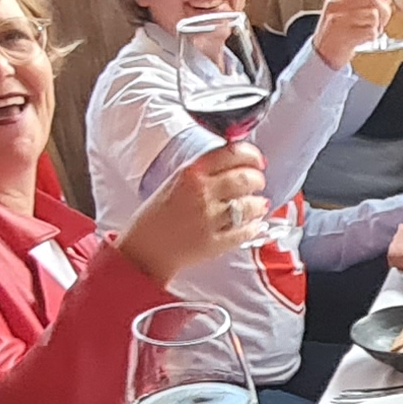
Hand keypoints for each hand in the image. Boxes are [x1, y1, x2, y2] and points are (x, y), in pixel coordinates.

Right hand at [114, 141, 266, 285]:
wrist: (144, 249)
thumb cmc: (156, 215)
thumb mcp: (175, 181)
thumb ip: (204, 170)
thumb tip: (235, 162)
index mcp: (190, 172)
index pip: (232, 153)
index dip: (251, 155)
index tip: (257, 161)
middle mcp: (201, 192)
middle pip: (246, 178)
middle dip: (258, 179)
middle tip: (257, 182)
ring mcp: (209, 218)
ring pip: (250, 205)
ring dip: (258, 204)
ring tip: (257, 205)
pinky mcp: (215, 242)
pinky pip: (245, 231)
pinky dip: (254, 226)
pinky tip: (253, 224)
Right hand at [312, 0, 391, 69]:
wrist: (324, 51)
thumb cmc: (339, 26)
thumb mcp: (347, 3)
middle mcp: (335, 2)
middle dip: (384, 12)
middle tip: (381, 20)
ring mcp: (337, 18)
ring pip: (374, 15)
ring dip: (378, 25)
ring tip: (369, 29)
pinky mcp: (343, 35)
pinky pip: (371, 31)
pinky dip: (372, 36)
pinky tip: (364, 38)